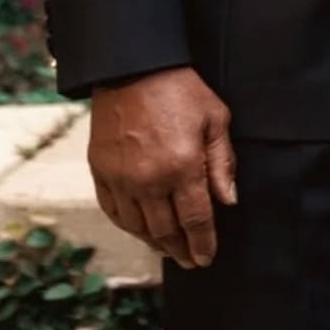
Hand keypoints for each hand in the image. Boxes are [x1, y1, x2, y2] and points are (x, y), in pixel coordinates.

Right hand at [88, 67, 236, 269]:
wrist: (133, 68)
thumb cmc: (181, 90)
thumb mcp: (215, 119)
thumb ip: (222, 163)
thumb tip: (229, 201)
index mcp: (182, 167)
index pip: (196, 220)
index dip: (203, 243)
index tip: (207, 258)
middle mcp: (149, 180)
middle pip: (166, 230)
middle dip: (180, 250)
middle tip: (190, 260)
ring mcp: (121, 178)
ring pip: (138, 227)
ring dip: (155, 242)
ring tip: (168, 248)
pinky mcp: (100, 171)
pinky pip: (113, 211)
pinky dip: (128, 226)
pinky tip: (139, 230)